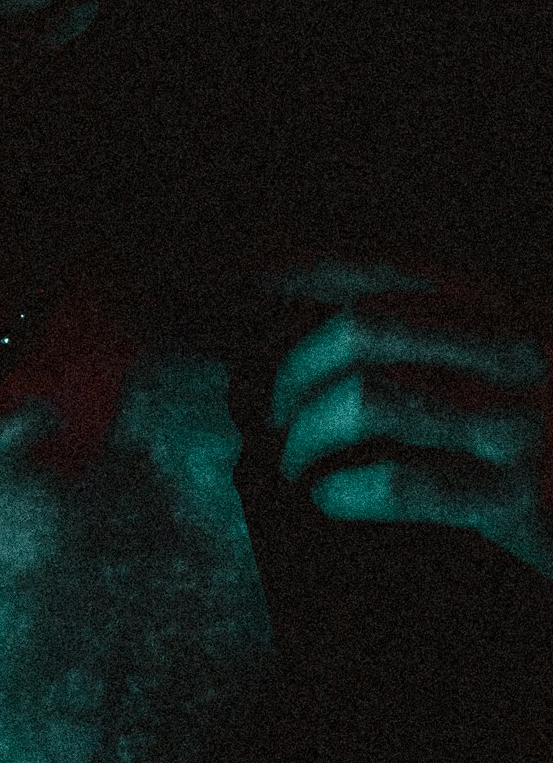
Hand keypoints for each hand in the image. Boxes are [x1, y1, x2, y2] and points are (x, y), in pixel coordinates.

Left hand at [267, 264, 552, 580]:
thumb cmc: (542, 439)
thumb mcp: (501, 362)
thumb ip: (427, 334)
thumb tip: (296, 319)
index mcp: (505, 304)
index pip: (382, 265)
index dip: (297, 271)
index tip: (239, 284)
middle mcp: (517, 348)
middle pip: (363, 326)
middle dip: (295, 370)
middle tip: (273, 413)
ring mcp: (520, 422)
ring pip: (370, 399)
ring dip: (307, 434)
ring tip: (297, 463)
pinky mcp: (517, 497)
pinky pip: (399, 482)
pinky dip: (343, 490)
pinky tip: (329, 497)